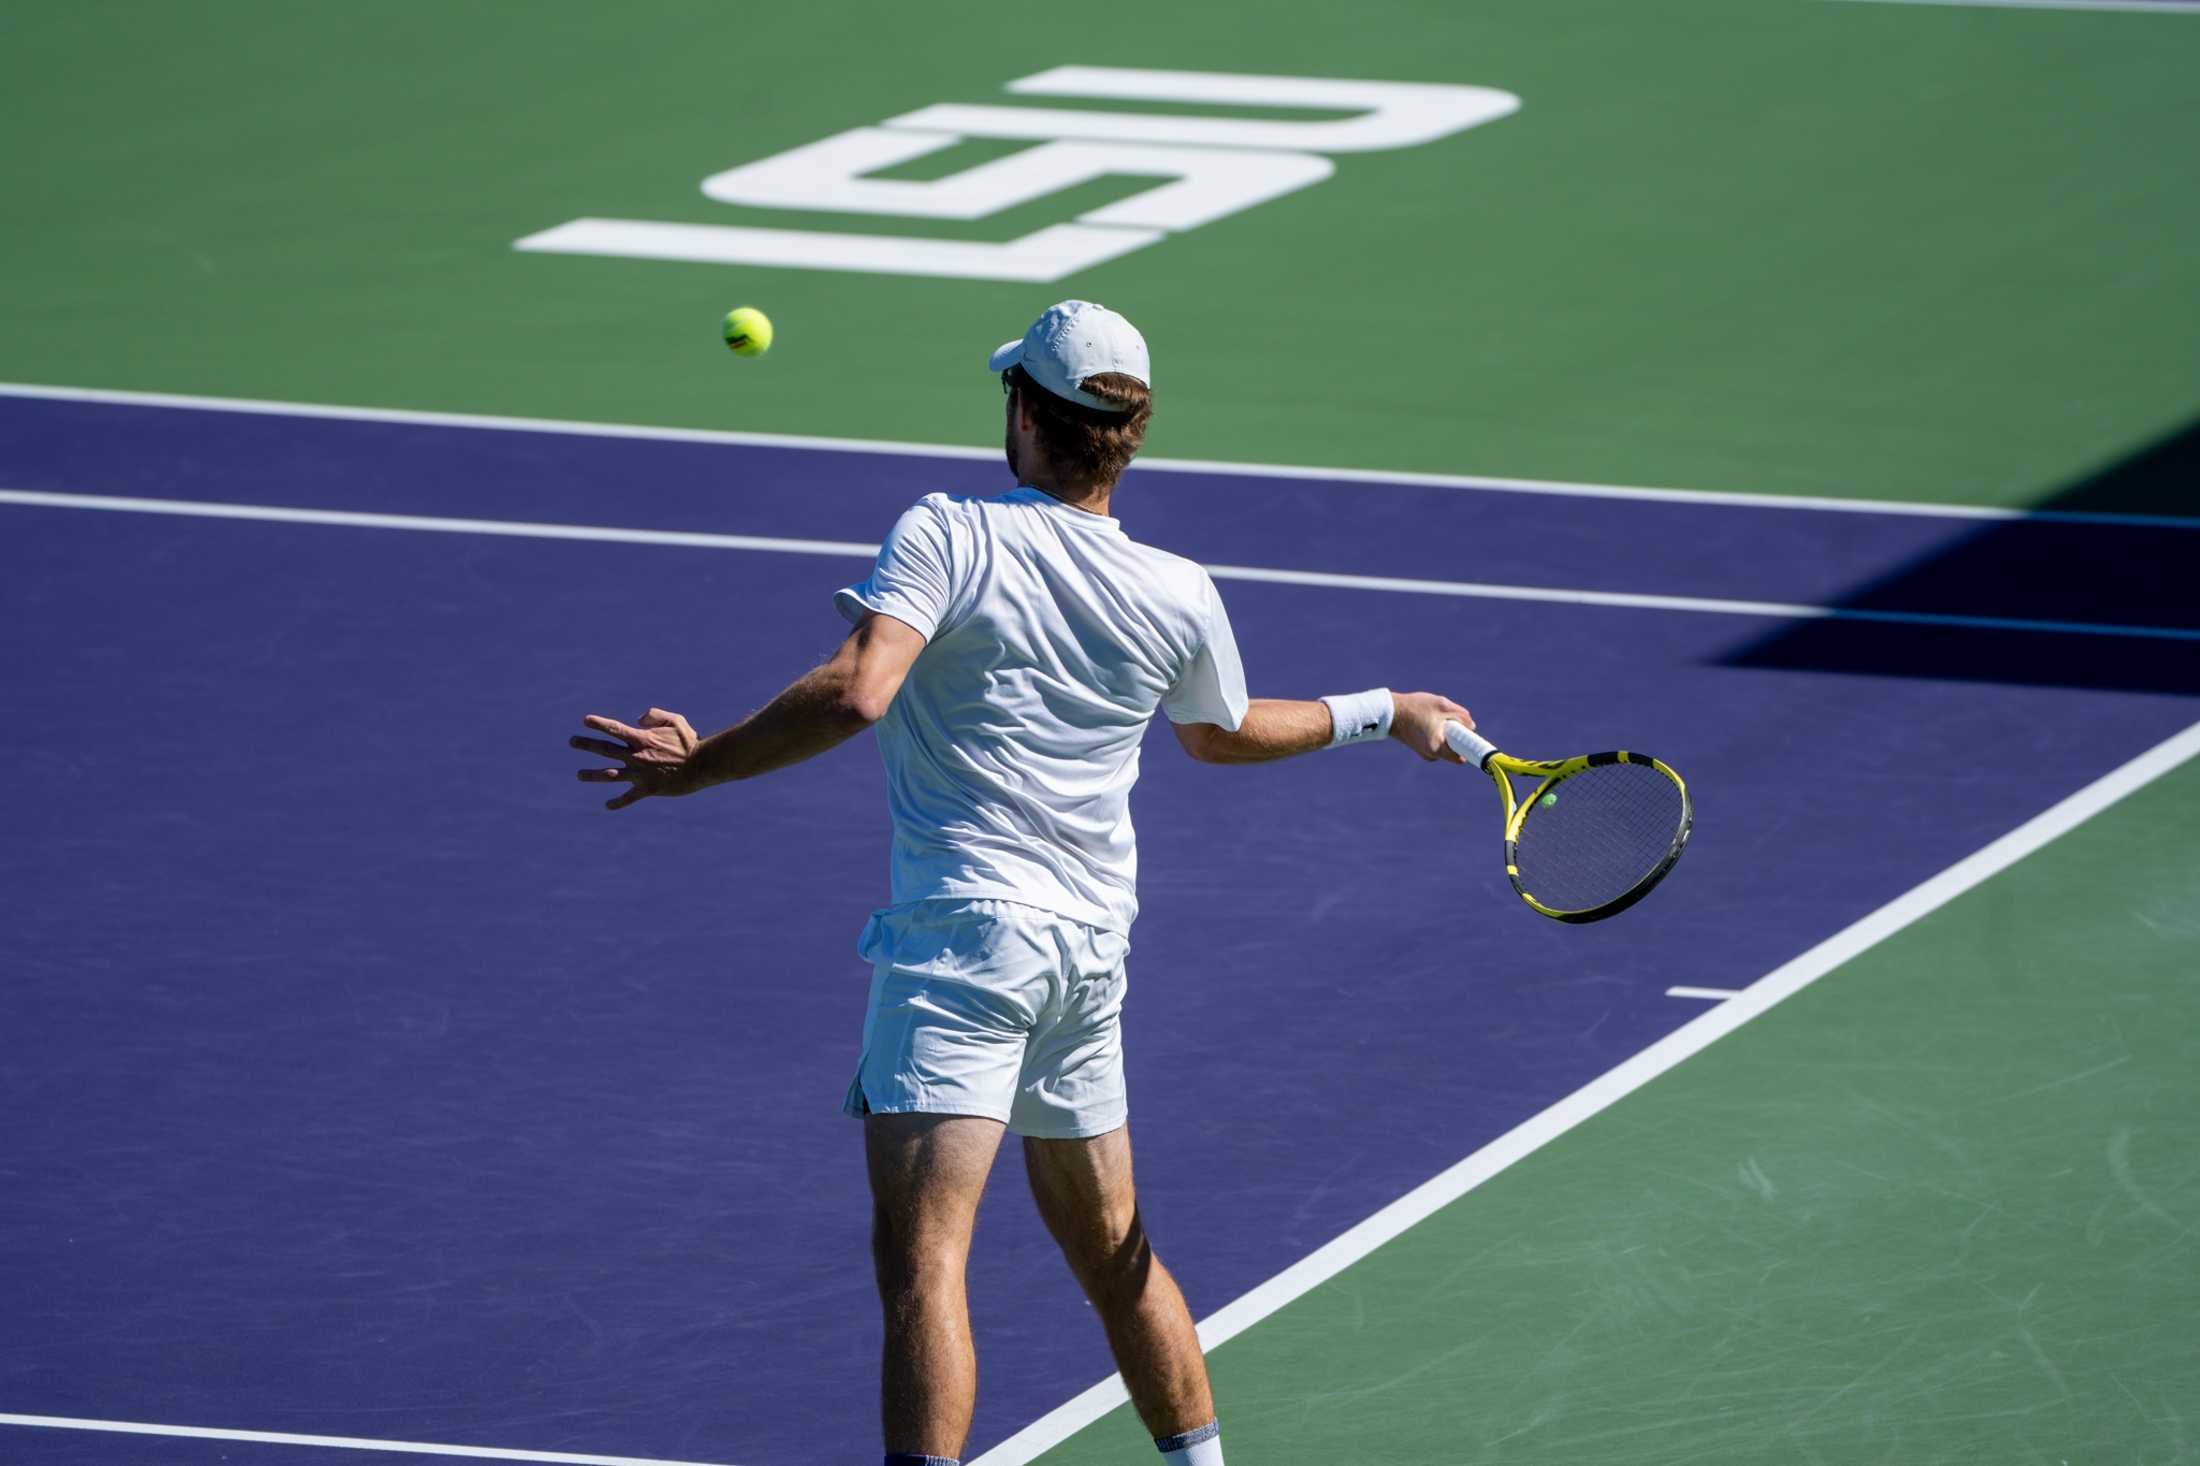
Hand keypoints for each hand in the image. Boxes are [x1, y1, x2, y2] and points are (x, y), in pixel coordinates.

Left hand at [570, 707, 702, 809]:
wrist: (702, 765)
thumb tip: (637, 720)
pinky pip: (629, 797)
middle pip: (605, 749)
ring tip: (579, 775)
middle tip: (572, 741)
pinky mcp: (648, 789)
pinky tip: (607, 805)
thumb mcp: (675, 720)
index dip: (599, 724)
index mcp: (642, 739)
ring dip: (592, 774)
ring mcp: (640, 774)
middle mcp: (636, 756)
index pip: (615, 729)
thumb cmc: (690, 742)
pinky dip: (617, 802)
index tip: (585, 721)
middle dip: (586, 744)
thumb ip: (655, 715)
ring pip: (610, 775)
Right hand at [1389, 692, 1475, 762]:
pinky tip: (1428, 719)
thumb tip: (1471, 726)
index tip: (1469, 735)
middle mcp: (1432, 755)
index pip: (1462, 756)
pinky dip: (1438, 731)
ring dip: (1446, 730)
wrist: (1389, 711)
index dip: (1468, 746)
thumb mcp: (1442, 705)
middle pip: (1455, 747)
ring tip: (1433, 717)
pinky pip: (1438, 741)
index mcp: (1437, 749)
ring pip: (1446, 743)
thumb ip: (1461, 716)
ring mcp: (1425, 753)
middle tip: (1447, 718)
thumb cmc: (1415, 708)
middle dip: (1456, 732)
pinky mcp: (1421, 748)